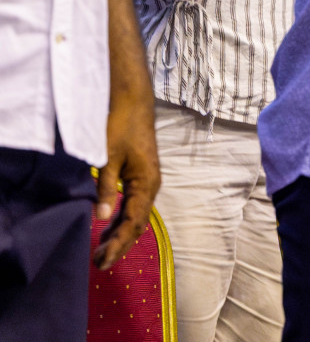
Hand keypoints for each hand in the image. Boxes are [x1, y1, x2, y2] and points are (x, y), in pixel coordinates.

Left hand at [92, 83, 159, 268]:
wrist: (134, 103)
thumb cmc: (121, 128)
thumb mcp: (109, 159)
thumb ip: (106, 189)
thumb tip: (100, 218)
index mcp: (147, 183)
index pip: (133, 222)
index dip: (118, 243)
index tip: (102, 259)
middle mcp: (152, 185)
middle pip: (138, 223)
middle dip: (120, 244)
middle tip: (99, 264)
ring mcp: (148, 181)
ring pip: (137, 215)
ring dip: (121, 234)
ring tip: (103, 251)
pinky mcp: (142, 176)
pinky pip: (135, 204)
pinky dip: (123, 219)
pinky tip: (110, 227)